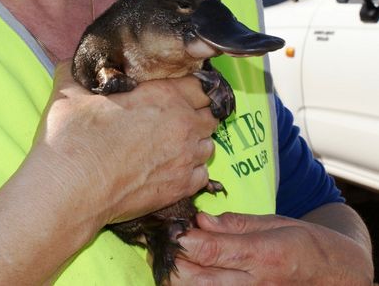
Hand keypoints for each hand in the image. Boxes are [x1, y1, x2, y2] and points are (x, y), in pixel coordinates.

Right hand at [35, 60, 217, 225]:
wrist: (72, 189)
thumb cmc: (73, 139)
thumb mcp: (71, 92)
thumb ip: (79, 72)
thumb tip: (74, 64)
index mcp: (164, 96)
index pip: (200, 85)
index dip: (192, 88)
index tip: (181, 94)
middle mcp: (183, 125)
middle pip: (209, 115)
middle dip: (196, 115)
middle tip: (175, 121)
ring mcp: (185, 158)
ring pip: (208, 146)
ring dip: (196, 143)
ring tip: (174, 147)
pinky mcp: (181, 188)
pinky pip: (202, 175)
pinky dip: (192, 171)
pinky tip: (173, 170)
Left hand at [171, 212, 373, 284]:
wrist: (333, 275)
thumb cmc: (305, 244)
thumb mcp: (274, 223)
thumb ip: (235, 224)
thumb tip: (201, 220)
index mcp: (262, 254)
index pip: (210, 251)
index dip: (183, 240)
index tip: (171, 228)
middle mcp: (253, 283)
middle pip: (196, 278)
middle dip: (172, 260)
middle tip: (166, 241)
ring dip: (178, 275)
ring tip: (174, 256)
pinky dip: (195, 284)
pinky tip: (192, 270)